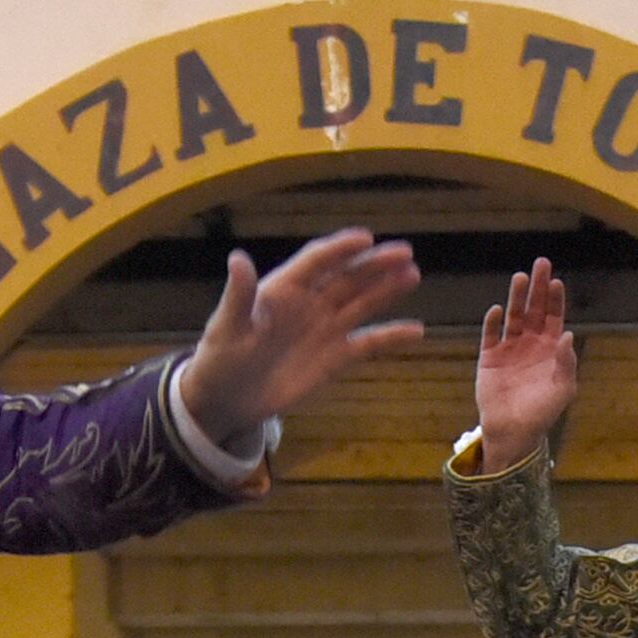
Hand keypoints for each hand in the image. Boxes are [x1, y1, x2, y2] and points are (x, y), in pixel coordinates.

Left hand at [174, 227, 423, 448]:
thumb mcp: (226, 326)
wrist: (226, 398)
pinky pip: (368, 344)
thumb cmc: (220, 357)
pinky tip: (416, 331)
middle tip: (405, 253)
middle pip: (347, 278)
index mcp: (284, 289)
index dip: (340, 249)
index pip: (317, 262)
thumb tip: (238, 259)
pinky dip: (391, 337)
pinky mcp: (334, 358)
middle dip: (374, 265)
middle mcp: (310, 303)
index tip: (365, 238)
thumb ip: (238, 295)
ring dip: (387, 290)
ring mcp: (325, 330)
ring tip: (413, 275)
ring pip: (361, 304)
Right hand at [469, 258, 581, 468]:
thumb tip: (569, 335)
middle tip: (541, 264)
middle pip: (535, 309)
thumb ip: (566, 362)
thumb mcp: (563, 389)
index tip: (557, 282)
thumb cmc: (542, 412)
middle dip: (538, 287)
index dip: (555, 299)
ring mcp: (509, 348)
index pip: (554, 317)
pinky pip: (490, 336)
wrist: (514, 432)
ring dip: (517, 297)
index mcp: (550, 349)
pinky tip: (497, 310)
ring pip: (514, 316)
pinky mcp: (489, 358)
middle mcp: (530, 343)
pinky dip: (492, 323)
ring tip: (520, 278)